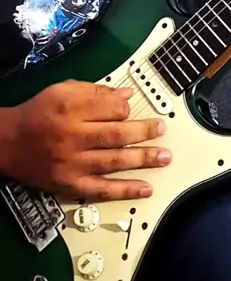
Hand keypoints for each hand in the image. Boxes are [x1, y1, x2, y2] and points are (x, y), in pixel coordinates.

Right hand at [4, 80, 170, 200]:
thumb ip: (95, 92)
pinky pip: (102, 189)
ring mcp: (72, 164)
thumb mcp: (62, 91)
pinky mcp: (70, 184)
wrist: (7, 143)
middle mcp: (72, 136)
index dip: (126, 108)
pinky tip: (145, 188)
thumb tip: (126, 97)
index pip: (110, 108)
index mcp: (70, 108)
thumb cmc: (38, 113)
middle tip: (162, 130)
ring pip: (114, 162)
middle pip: (116, 135)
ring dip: (143, 160)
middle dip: (144, 132)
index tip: (134, 108)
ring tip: (164, 157)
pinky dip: (126, 189)